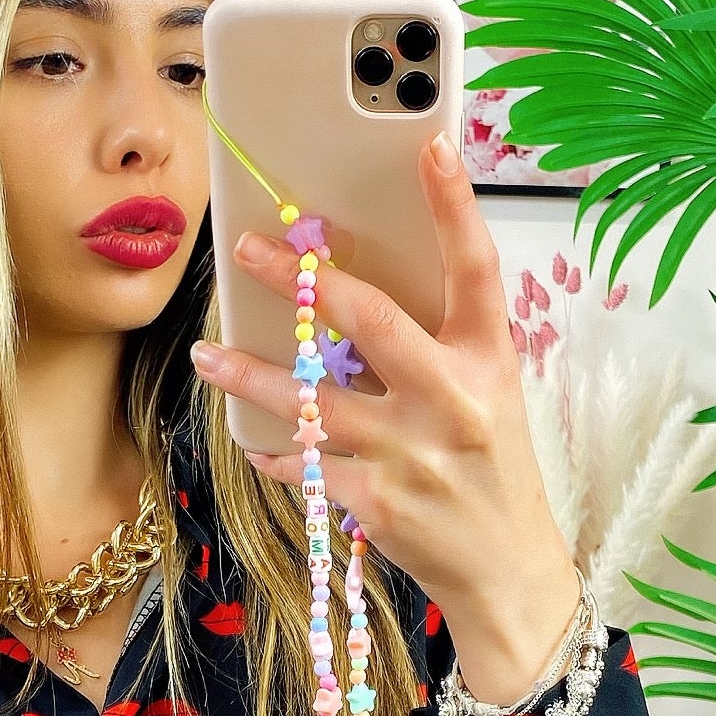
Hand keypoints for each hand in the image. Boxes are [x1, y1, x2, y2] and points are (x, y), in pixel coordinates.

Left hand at [191, 128, 583, 699]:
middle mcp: (452, 400)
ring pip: (311, 399)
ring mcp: (409, 452)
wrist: (507, 569)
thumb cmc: (493, 473)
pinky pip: (304, 462)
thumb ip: (436, 346)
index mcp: (488, 362)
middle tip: (252, 249)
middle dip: (302, 279)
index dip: (454, 204)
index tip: (429, 146)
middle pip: (370, 319)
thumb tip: (353, 302)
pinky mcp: (374, 500)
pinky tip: (256, 438)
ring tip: (208, 355)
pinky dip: (276, 449)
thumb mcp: (490, 396)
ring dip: (251, 375)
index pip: (475, 267)